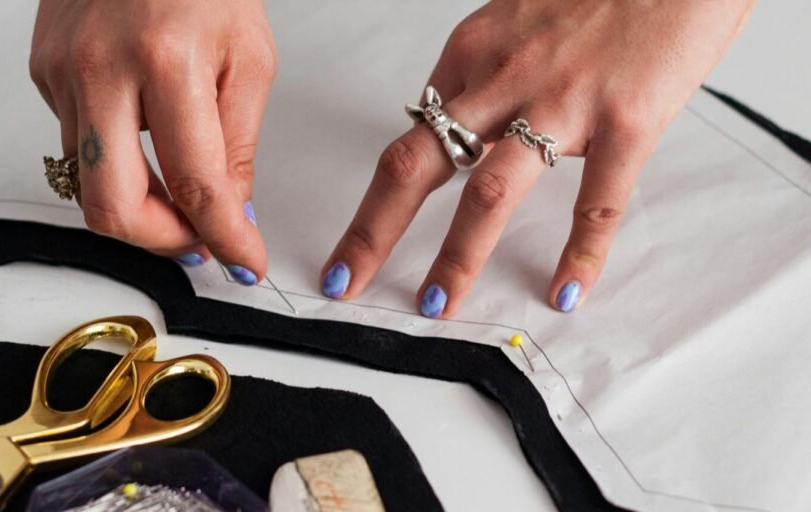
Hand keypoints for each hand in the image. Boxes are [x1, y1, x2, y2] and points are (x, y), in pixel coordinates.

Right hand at [30, 0, 276, 283]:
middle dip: (160, 242)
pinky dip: (115, 157)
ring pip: (90, 182)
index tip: (244, 262)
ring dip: (140, 201)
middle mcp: (102, 70)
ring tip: (177, 185)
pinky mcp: (42, 71)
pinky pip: (77, 143)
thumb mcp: (249, 57)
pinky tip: (140, 130)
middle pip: (112, 207)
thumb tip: (231, 212)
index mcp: (168, 61)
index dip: (226, 237)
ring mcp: (62, 72)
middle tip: (197, 239)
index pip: (198, 184)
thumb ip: (237, 144)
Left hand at [321, 0, 754, 315]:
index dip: (376, 194)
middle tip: (346, 280)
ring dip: (455, 257)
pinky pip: (595, 203)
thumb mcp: (520, 19)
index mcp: (473, 52)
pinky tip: (565, 291)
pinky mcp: (625, 120)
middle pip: (415, 165)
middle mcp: (503, 78)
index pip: (411, 135)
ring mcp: (562, 102)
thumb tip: (466, 125)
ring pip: (488, 192)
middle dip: (372, 231)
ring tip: (436, 305)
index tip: (357, 238)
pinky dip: (579, 256)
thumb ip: (488, 75)